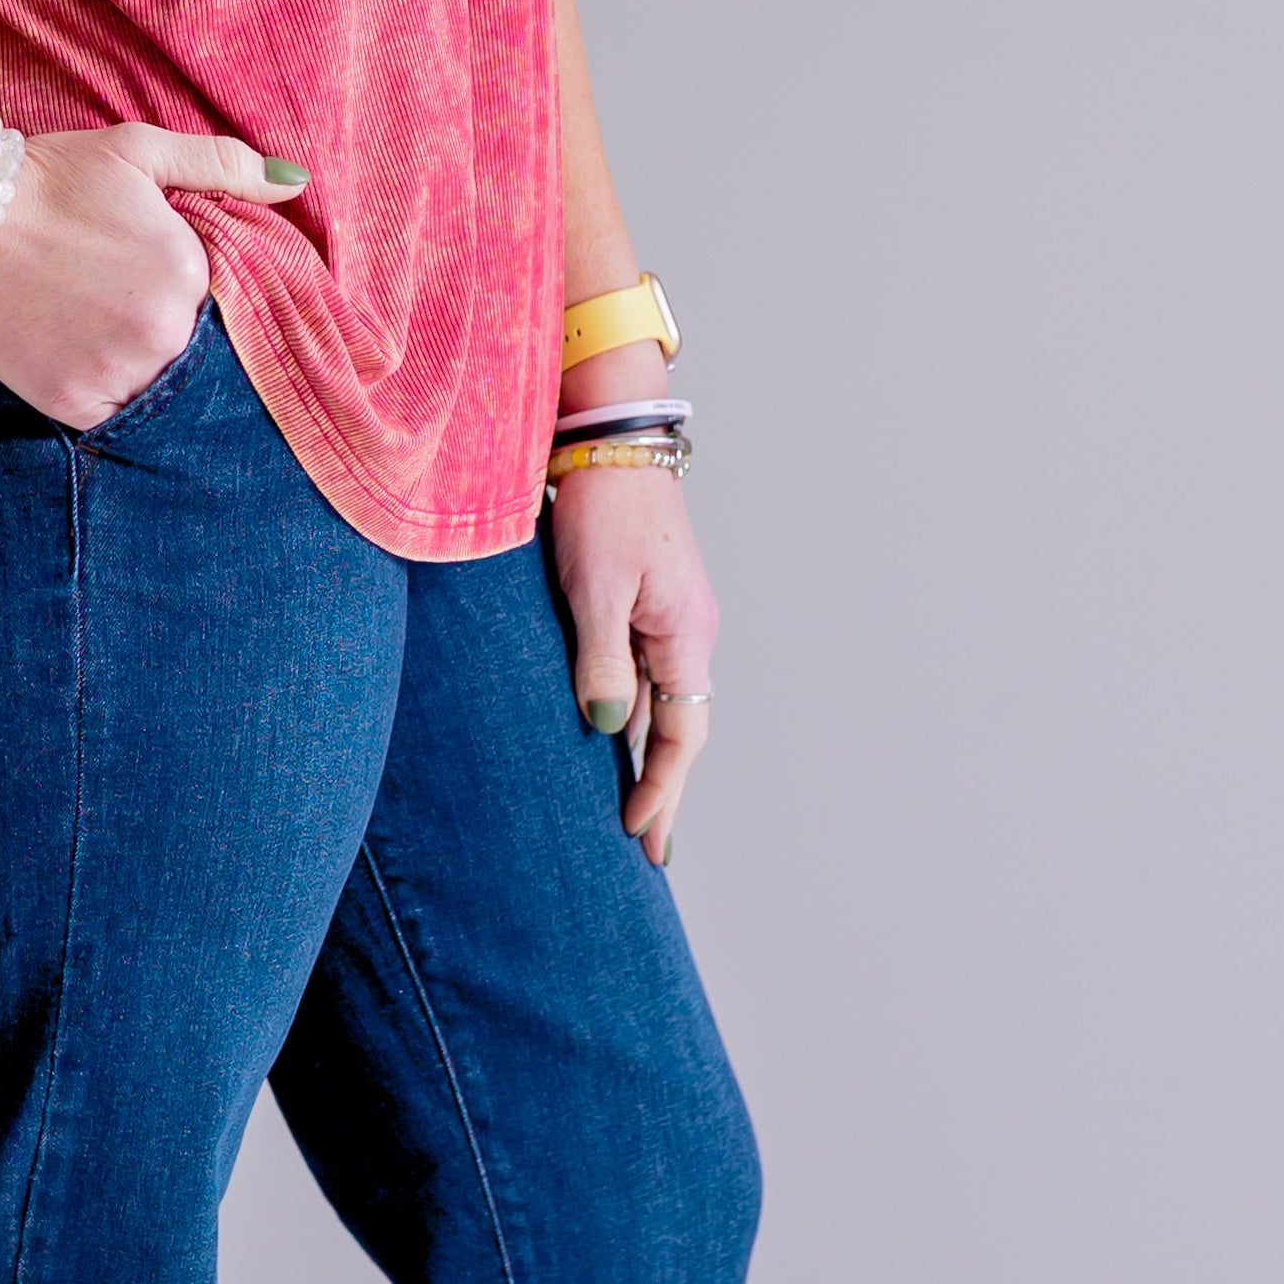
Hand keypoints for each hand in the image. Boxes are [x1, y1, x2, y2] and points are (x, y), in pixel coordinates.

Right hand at [0, 117, 295, 427]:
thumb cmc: (49, 178)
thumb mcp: (141, 150)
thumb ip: (224, 165)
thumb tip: (295, 185)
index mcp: (190, 274)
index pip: (230, 304)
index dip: (204, 292)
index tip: (168, 278)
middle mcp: (161, 334)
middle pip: (199, 351)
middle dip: (177, 331)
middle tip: (127, 303)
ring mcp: (117, 375)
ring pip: (162, 389)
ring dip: (148, 367)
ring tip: (107, 329)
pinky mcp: (72, 404)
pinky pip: (117, 416)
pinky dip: (112, 394)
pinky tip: (88, 356)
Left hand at [550, 460, 717, 867]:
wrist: (611, 437)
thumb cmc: (603, 506)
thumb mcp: (595, 588)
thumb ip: (602, 662)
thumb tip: (604, 728)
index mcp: (685, 635)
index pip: (683, 736)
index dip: (662, 790)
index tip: (639, 835)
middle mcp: (688, 633)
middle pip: (680, 730)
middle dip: (664, 789)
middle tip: (647, 846)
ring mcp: (671, 618)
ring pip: (662, 704)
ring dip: (646, 756)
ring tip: (627, 806)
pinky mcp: (648, 601)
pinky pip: (646, 675)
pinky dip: (633, 715)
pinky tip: (610, 735)